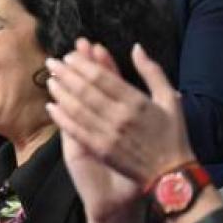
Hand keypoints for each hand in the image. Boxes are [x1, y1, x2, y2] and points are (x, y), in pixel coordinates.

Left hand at [45, 39, 192, 188]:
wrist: (172, 175)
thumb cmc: (172, 135)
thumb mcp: (170, 99)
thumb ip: (152, 72)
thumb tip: (136, 47)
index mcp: (137, 101)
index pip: (101, 77)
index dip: (82, 64)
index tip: (69, 56)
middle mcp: (120, 116)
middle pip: (85, 90)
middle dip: (65, 73)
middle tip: (52, 62)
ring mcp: (108, 134)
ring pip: (76, 108)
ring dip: (60, 92)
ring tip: (50, 80)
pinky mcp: (100, 150)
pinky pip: (75, 130)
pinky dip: (61, 117)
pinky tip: (51, 107)